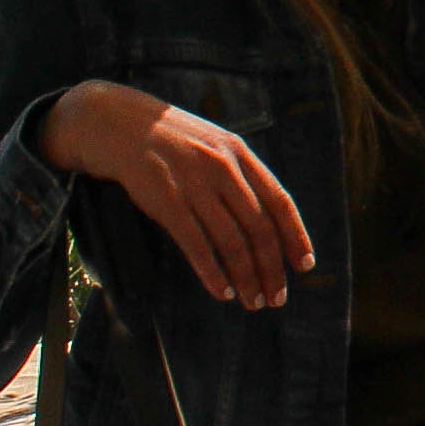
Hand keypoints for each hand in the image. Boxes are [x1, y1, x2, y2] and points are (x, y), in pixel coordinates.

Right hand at [35, 82, 315, 310]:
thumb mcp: (214, 144)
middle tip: (277, 298)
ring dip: (246, 277)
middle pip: (259, 227)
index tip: (304, 265)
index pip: (280, 201)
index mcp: (240, 153)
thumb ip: (240, 174)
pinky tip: (223, 292)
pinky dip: (213, 273)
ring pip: (231, 240)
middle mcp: (223, 168)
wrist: (119, 124)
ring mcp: (195, 184)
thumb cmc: (172, 141)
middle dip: (272, 267)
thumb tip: (268, 217)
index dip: (295, 236)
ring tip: (253, 301)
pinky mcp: (167, 201)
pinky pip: (197, 245)